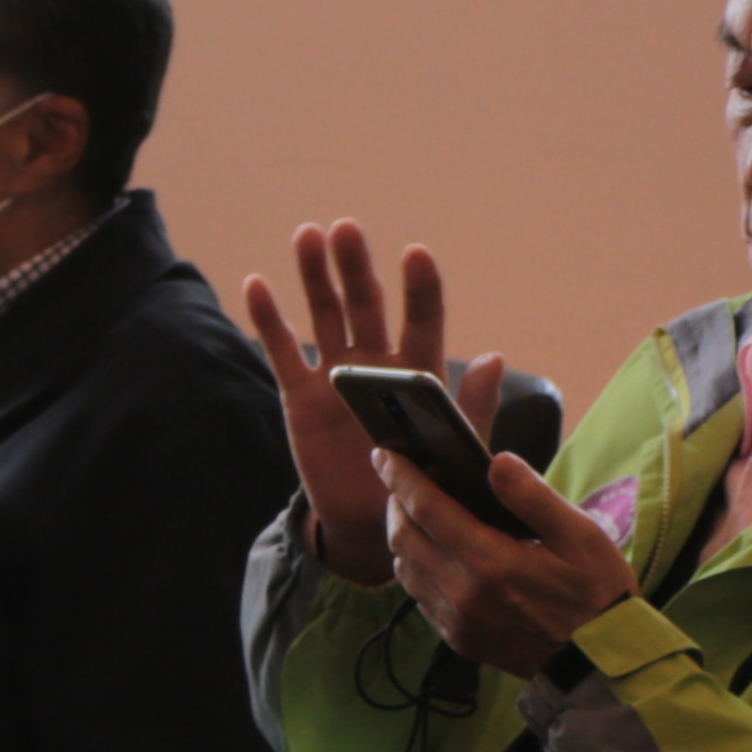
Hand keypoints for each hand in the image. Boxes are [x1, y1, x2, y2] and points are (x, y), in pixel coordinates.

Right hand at [236, 220, 510, 589]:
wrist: (372, 522)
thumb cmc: (421, 482)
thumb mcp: (454, 449)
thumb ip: (472, 406)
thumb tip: (495, 358)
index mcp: (417, 370)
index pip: (421, 319)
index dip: (419, 288)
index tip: (416, 254)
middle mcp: (376, 362)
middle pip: (365, 304)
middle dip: (356, 267)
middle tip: (346, 229)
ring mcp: (336, 375)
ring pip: (325, 315)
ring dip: (315, 276)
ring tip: (308, 235)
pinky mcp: (301, 396)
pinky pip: (283, 352)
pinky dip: (269, 319)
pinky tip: (256, 284)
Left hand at [377, 438, 635, 679]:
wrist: (598, 661)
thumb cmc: (596, 591)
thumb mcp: (580, 535)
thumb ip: (533, 497)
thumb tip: (496, 462)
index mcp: (490, 562)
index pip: (426, 509)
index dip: (400, 478)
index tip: (384, 454)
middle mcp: (462, 593)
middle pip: (403, 538)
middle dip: (396, 502)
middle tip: (401, 480)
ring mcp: (456, 621)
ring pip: (405, 569)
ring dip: (402, 535)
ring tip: (415, 513)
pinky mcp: (458, 640)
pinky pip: (419, 597)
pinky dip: (416, 568)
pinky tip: (433, 554)